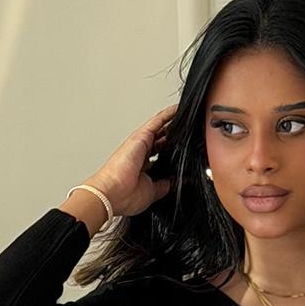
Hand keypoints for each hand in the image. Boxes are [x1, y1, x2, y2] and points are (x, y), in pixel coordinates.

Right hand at [85, 104, 177, 218]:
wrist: (113, 192)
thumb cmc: (126, 195)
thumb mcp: (154, 192)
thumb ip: (167, 185)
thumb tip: (181, 181)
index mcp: (143, 168)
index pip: (161, 156)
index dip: (172, 154)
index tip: (185, 153)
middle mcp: (141, 154)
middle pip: (162, 141)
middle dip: (175, 137)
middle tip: (191, 134)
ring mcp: (140, 143)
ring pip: (160, 129)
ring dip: (173, 123)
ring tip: (188, 118)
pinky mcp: (141, 136)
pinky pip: (157, 121)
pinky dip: (168, 115)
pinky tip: (178, 110)